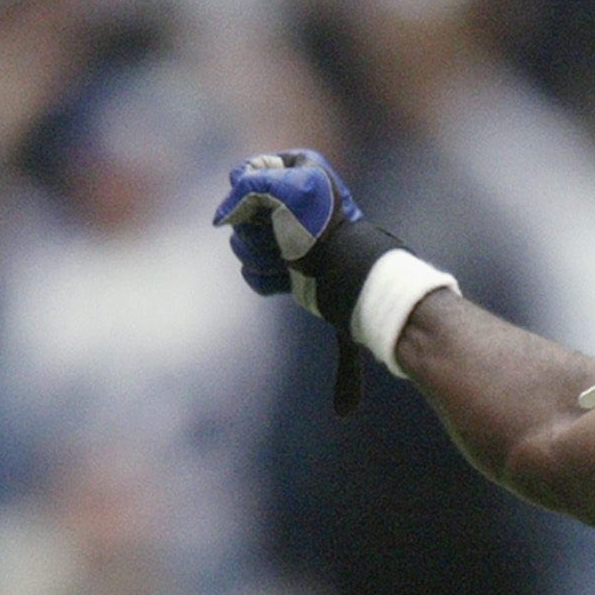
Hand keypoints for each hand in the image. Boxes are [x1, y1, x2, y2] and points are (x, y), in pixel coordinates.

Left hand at [214, 149, 397, 412]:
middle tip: (288, 259)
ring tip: (288, 238)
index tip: (288, 279)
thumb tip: (343, 415)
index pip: (252, 269)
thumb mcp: (346, 332)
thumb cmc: (355, 292)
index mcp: (290, 260)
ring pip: (239, 218)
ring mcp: (279, 203)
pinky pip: (245, 186)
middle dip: (258, 252)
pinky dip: (253, 193)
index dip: (262, 274)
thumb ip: (345, 372)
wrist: (352, 263)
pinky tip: (280, 205)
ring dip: (258, 231)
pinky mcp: (277, 179)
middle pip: (241, 241)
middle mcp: (282, 230)